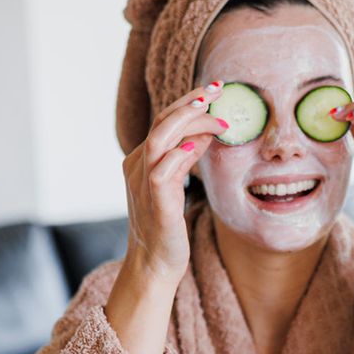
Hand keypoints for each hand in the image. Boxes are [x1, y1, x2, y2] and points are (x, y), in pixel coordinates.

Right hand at [119, 79, 230, 284]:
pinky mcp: (155, 204)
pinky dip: (179, 155)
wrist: (153, 264)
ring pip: (158, 140)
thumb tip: (206, 130)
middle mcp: (136, 167)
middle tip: (217, 90)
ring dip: (186, 121)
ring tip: (211, 110)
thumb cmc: (167, 226)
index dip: (187, 102)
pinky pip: (162, 172)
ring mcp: (142, 184)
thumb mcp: (177, 184)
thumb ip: (187, 157)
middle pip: (160, 123)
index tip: (214, 91)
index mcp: (139, 161)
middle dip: (189, 103)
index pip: (162, 120)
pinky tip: (198, 145)